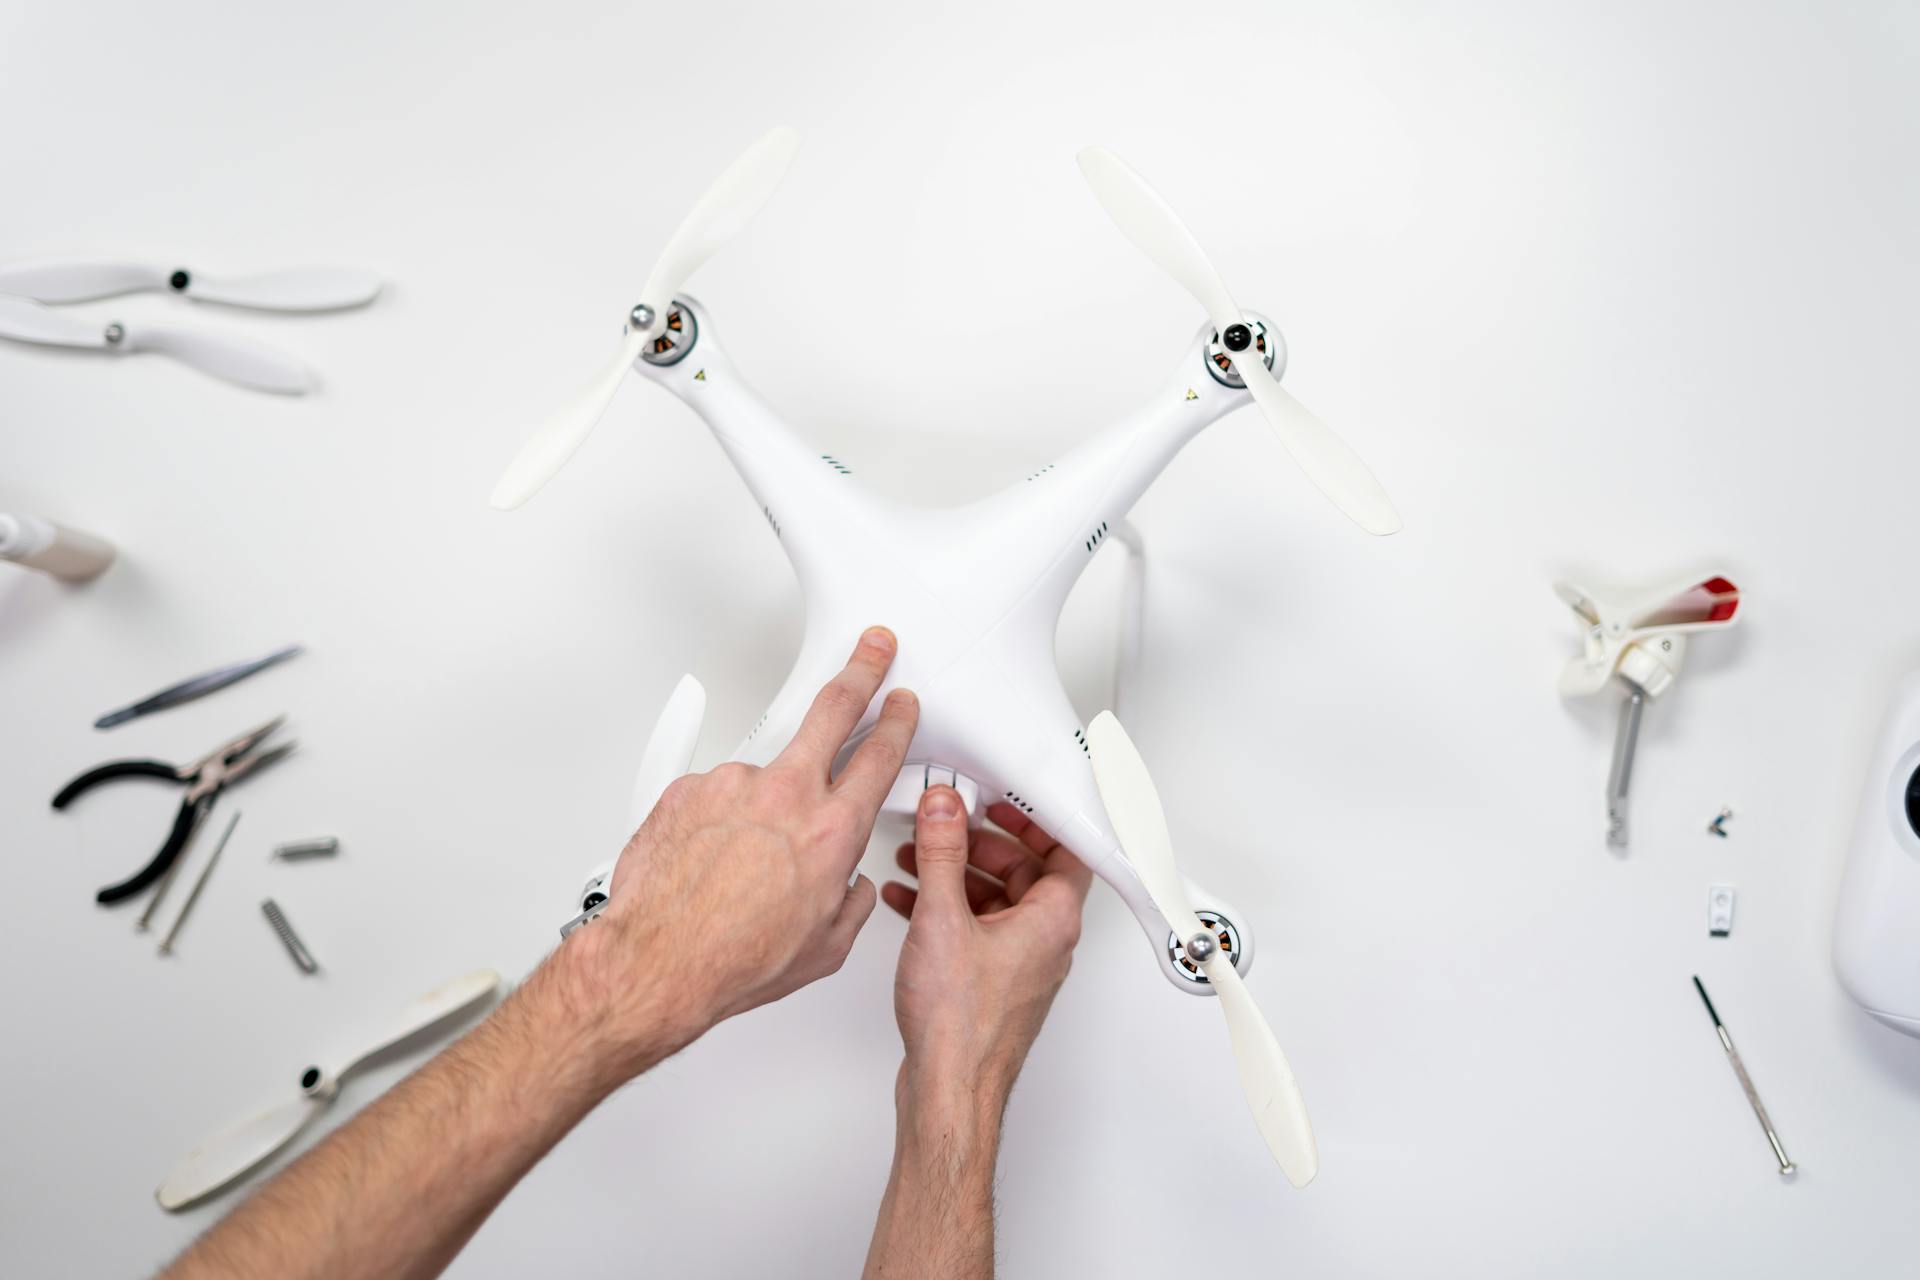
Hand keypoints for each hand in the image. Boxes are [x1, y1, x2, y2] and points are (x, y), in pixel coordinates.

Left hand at [560, 626, 917, 1081]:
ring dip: (759, 802)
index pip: (879, 756)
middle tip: (870, 650)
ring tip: (741, 854)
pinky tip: (708, 860)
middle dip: (860, 671)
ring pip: (761, 774)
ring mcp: (734, 783)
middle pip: (833, 708)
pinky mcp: (688, 787)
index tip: (899, 706)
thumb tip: (848, 888)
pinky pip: (713, 797)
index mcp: (832, 829)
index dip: (896, 723)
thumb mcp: (826, 945)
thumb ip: (849, 901)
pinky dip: (715, 822)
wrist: (660, 961)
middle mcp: (786, 794)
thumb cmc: (735, 959)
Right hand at [882, 790, 1093, 1106]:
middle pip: (1024, 870)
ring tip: (916, 858)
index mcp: (1052, 920)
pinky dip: (946, 909)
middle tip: (949, 825)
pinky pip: (975, 930)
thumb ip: (942, 853)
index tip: (1001, 799)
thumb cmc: (962, 1028)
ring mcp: (1018, 965)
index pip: (1064, 848)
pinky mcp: (991, 985)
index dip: (1034, 817)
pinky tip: (908, 901)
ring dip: (956, 875)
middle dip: (980, 843)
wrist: (948, 1092)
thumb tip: (944, 810)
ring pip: (994, 901)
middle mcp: (1044, 941)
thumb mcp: (943, 919)